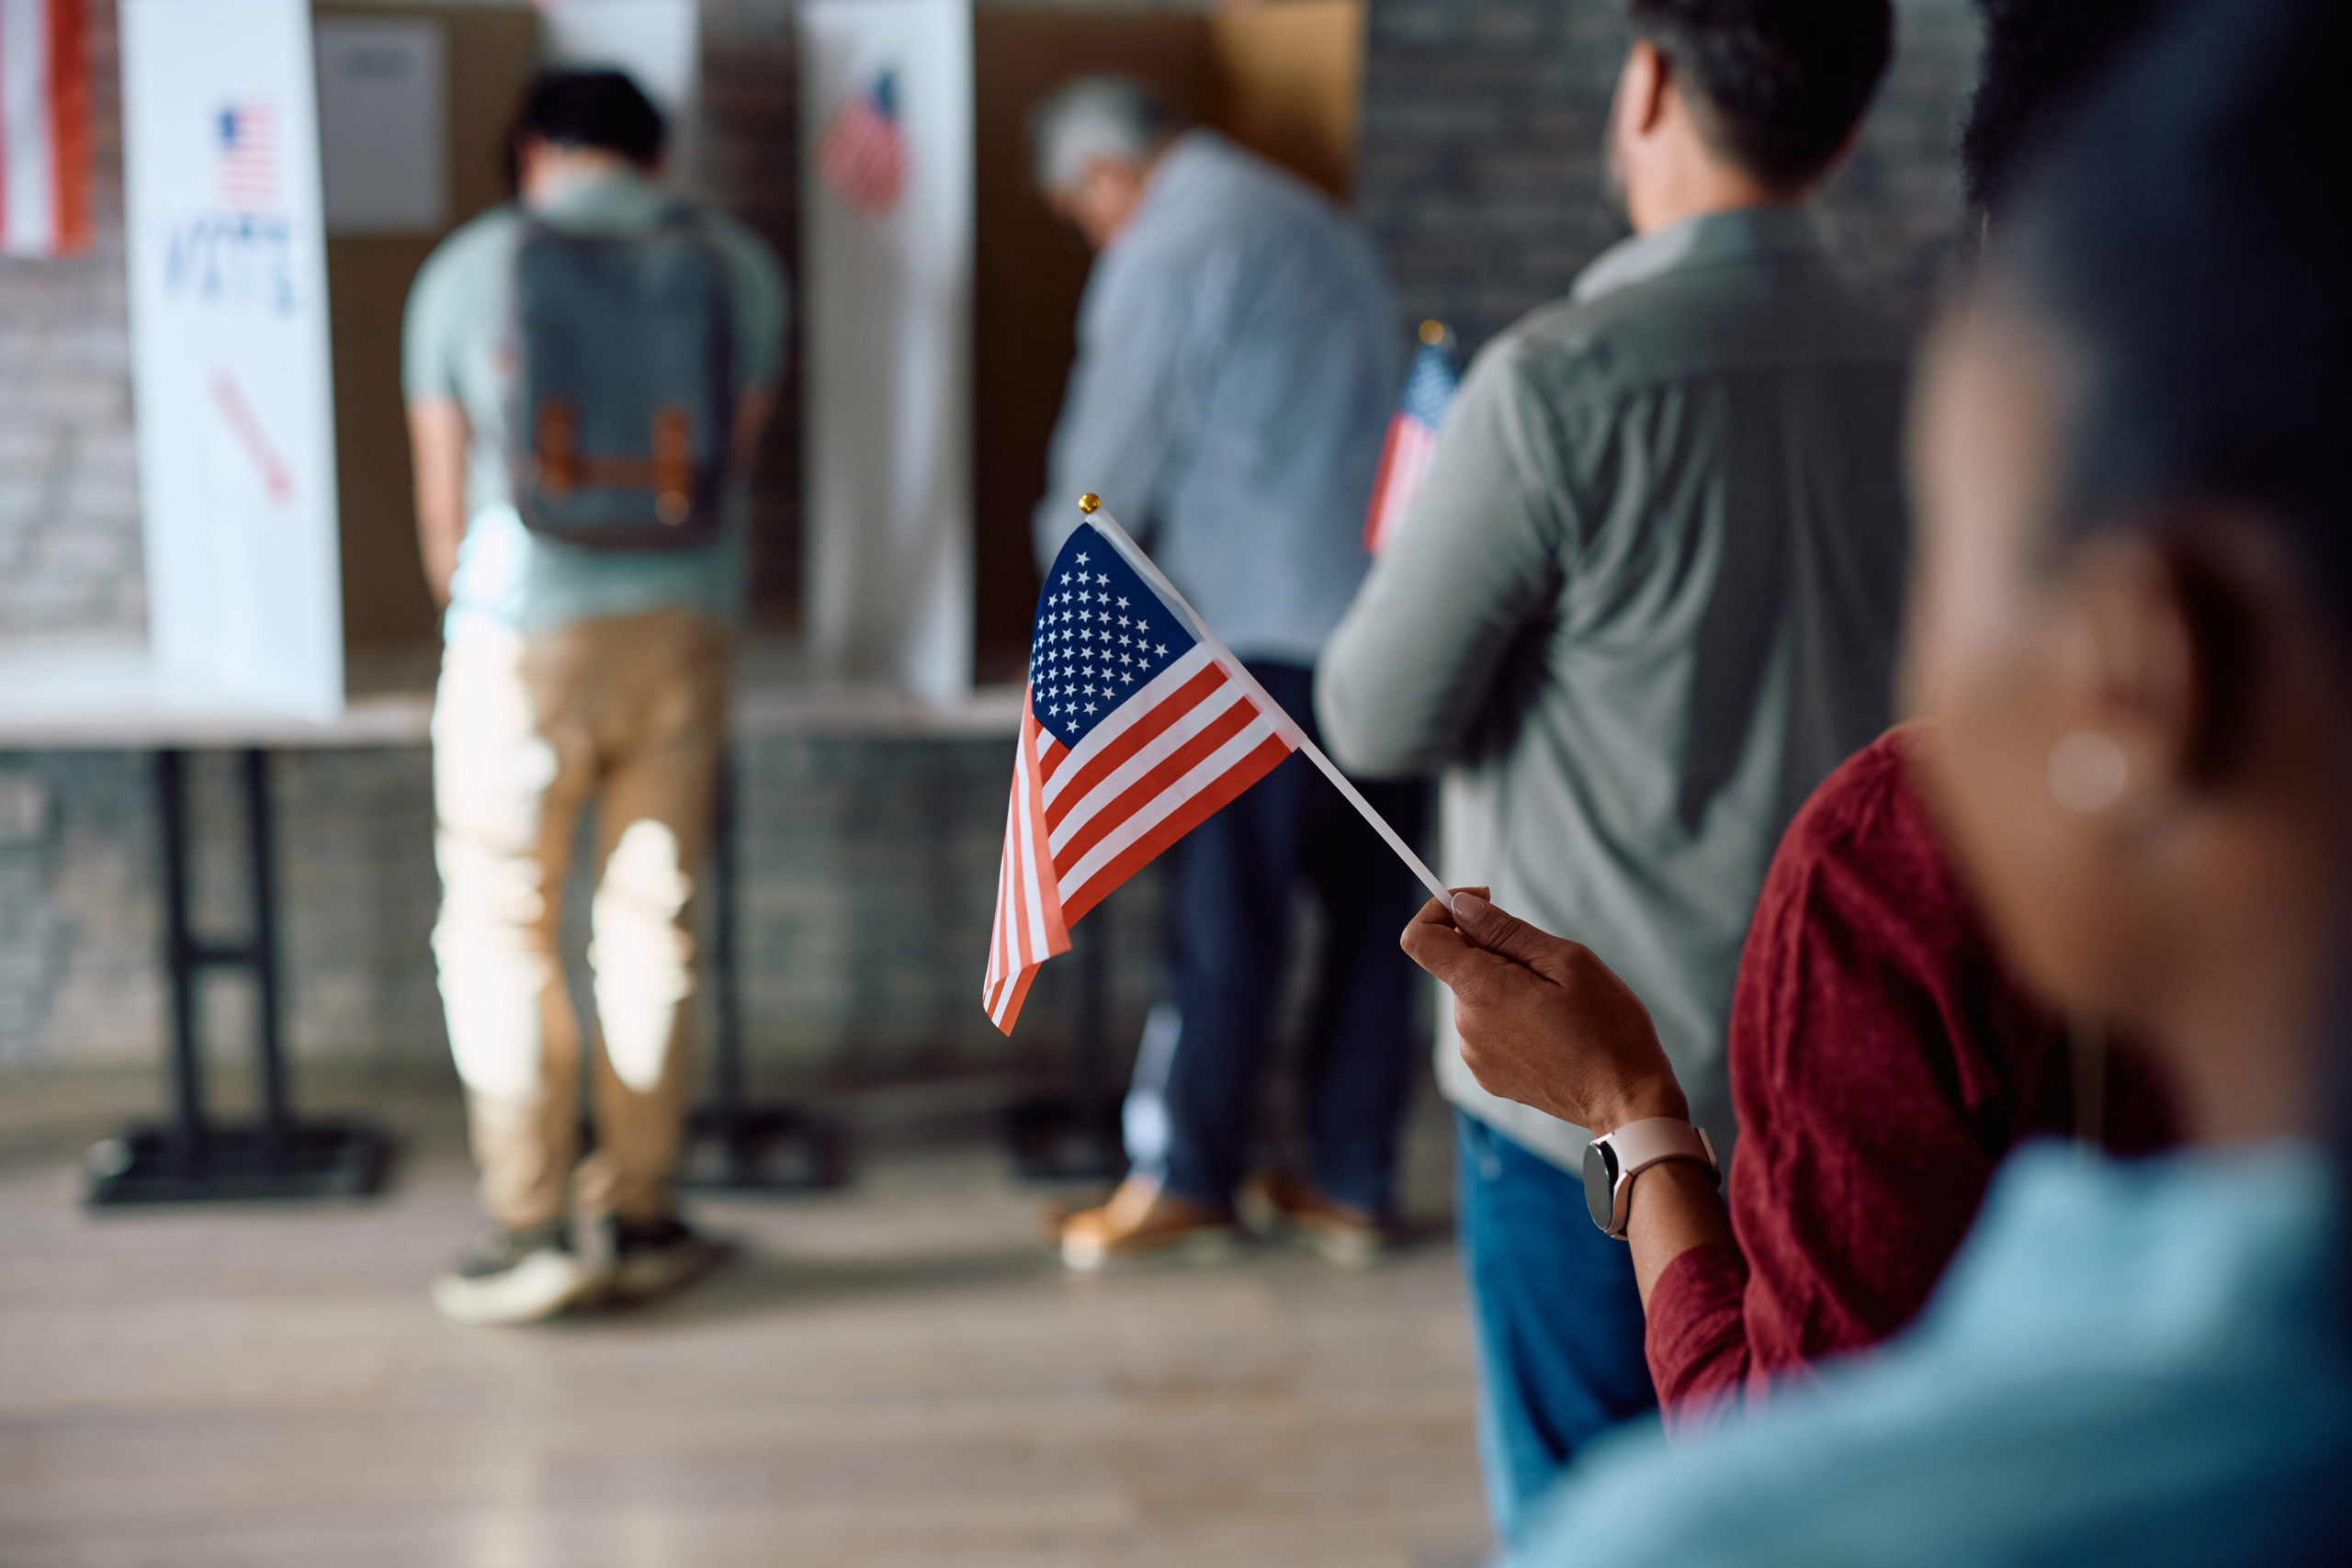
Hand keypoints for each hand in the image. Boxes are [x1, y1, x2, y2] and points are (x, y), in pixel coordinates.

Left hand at [1400, 890, 1687, 1133]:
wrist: (1627, 1100)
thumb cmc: (1608, 1026)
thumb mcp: (1567, 961)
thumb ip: (1505, 930)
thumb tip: (1460, 907)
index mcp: (1481, 990)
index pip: (1420, 938)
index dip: (1440, 909)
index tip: (1481, 902)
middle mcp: (1466, 1026)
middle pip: (1456, 965)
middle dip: (1492, 951)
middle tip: (1547, 966)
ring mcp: (1474, 1056)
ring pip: (1475, 996)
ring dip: (1505, 986)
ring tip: (1556, 1005)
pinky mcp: (1488, 1075)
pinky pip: (1486, 1029)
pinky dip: (1509, 1018)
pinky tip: (1551, 1031)